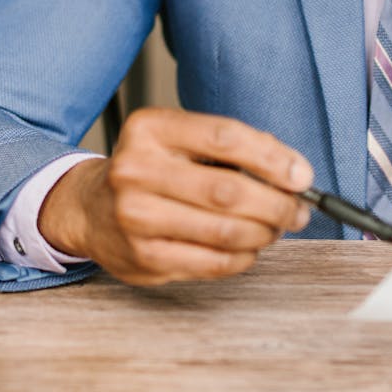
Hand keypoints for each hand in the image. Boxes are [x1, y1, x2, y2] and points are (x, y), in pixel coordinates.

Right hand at [38, 107, 312, 285]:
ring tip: (275, 228)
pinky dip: (243, 257)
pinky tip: (249, 247)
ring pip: (225, 232)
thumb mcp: (179, 140)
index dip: (273, 158)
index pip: (225, 137)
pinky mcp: (143, 258)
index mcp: (150, 129)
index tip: (302, 175)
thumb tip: (294, 174)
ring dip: (264, 233)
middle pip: (228, 190)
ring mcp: (136, 218)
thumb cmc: (150, 170)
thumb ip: (232, 149)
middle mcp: (136, 170)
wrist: (89, 208)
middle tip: (298, 210)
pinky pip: (213, 263)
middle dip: (277, 204)